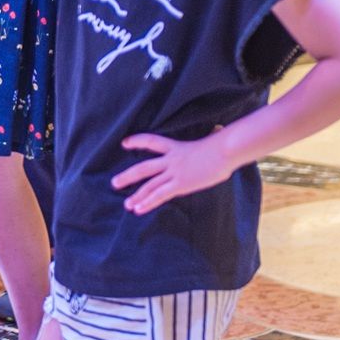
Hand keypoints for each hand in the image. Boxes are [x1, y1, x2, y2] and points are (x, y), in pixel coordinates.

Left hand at [112, 131, 237, 215]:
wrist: (226, 150)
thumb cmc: (224, 145)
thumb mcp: (210, 139)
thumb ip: (207, 138)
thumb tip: (218, 129)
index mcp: (176, 147)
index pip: (151, 141)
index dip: (137, 141)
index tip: (124, 143)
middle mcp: (171, 159)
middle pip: (143, 168)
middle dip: (128, 176)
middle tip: (114, 183)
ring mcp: (175, 172)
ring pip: (149, 185)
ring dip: (137, 195)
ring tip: (126, 204)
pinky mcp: (181, 183)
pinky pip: (160, 194)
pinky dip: (148, 202)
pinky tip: (138, 209)